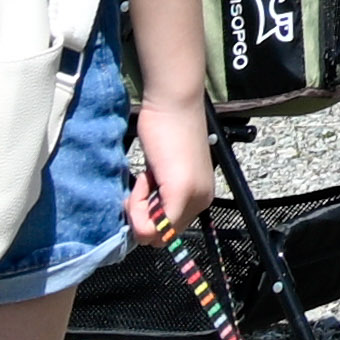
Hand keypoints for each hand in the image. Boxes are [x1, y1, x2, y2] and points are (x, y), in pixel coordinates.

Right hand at [118, 80, 214, 243]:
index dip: (148, 215)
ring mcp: (193, 198)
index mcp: (200, 196)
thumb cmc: (167, 129)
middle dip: (142, 215)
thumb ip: (160, 199)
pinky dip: (137, 205)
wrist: (174, 101)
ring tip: (146, 176)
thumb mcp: (164, 172)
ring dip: (138, 208)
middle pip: (159, 238)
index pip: (168, 232)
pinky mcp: (180, 192)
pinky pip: (150, 225)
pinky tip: (145, 177)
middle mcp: (202, 200)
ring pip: (152, 234)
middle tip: (144, 182)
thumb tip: (146, 231)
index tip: (147, 187)